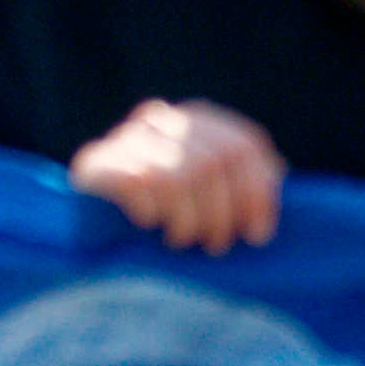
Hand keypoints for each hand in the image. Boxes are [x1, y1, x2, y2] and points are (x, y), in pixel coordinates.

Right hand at [68, 100, 282, 252]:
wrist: (86, 232)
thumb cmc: (163, 219)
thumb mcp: (211, 200)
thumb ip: (243, 182)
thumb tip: (277, 172)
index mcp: (195, 122)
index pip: (243, 145)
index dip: (258, 192)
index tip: (258, 234)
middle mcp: (162, 120)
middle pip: (215, 160)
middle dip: (222, 213)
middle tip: (214, 245)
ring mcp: (127, 138)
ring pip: (179, 174)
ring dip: (187, 219)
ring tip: (180, 239)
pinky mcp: (97, 161)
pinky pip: (140, 184)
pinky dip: (151, 212)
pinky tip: (147, 224)